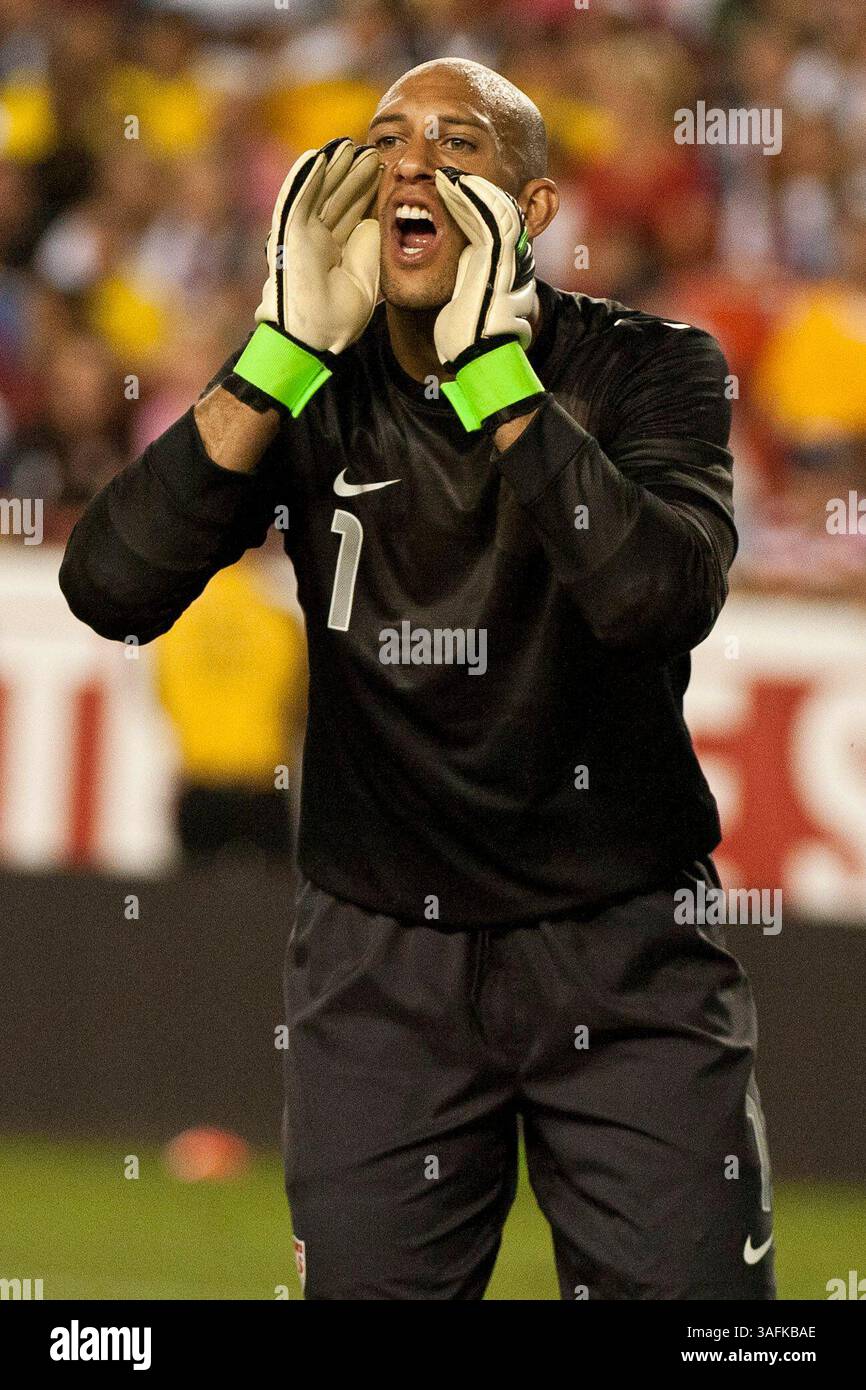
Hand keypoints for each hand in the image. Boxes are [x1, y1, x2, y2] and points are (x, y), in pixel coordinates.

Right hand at [256, 137, 380, 354]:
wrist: (315, 338)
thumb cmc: (337, 319)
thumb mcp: (366, 278)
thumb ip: (369, 248)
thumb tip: (374, 219)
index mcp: (332, 251)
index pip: (349, 213)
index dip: (364, 191)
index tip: (382, 170)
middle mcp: (315, 240)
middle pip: (335, 199)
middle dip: (351, 174)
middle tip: (370, 152)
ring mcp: (301, 236)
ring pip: (318, 194)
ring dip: (332, 169)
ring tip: (349, 146)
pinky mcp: (289, 235)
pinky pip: (297, 200)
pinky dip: (306, 177)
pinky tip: (318, 157)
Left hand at [433, 168, 536, 368]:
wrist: (476, 356)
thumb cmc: (468, 338)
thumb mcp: (470, 301)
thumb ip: (472, 279)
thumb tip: (465, 267)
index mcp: (506, 268)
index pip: (494, 224)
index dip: (474, 204)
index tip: (451, 191)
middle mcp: (513, 259)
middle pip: (498, 210)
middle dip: (472, 190)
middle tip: (447, 175)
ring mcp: (507, 256)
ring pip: (492, 208)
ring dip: (467, 188)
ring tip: (445, 175)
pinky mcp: (497, 258)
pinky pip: (485, 216)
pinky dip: (468, 196)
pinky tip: (451, 185)